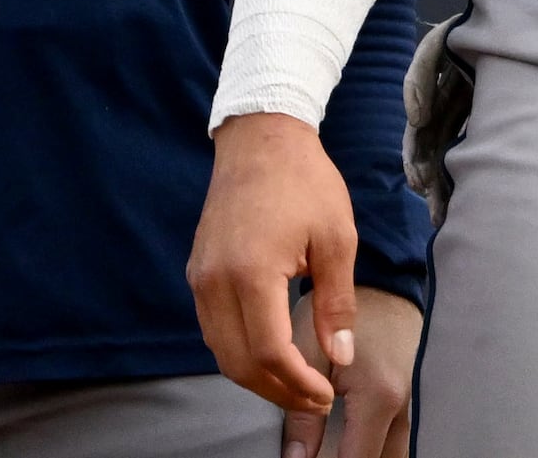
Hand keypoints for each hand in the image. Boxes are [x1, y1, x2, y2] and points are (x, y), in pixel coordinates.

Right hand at [190, 114, 352, 415]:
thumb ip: (336, 303)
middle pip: (238, 363)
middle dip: (277, 391)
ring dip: (256, 377)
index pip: (268, 353)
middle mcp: (215, 281)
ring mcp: (200, 278)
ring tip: (296, 384)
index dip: (297, 384)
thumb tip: (340, 356)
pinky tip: (270, 354)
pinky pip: (212, 329)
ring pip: (220, 351)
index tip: (326, 393)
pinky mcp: (197, 273)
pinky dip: (238, 352)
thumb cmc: (305, 181)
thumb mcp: (336, 238)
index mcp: (251, 272)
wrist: (261, 138)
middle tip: (314, 398)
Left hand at [278, 285, 420, 457]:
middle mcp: (406, 406)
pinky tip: (356, 441)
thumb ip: (304, 413)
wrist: (386, 279)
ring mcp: (416, 402)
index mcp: (380, 398)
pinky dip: (380, 446)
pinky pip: (400, 436)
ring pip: (397, 452)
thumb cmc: (348, 312)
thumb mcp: (314, 355)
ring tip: (339, 449)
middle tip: (324, 455)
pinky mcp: (415, 396)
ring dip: (370, 454)